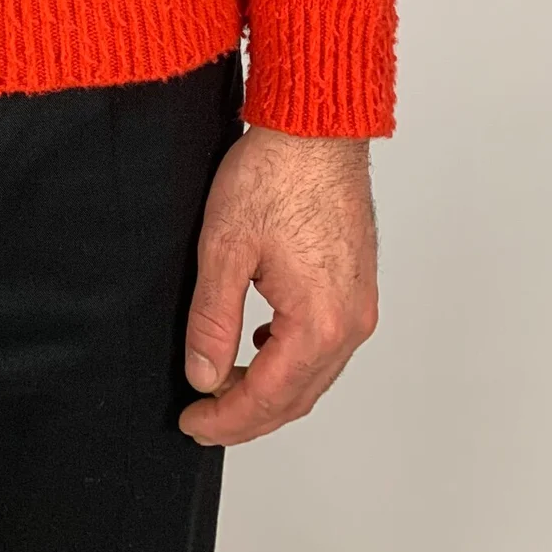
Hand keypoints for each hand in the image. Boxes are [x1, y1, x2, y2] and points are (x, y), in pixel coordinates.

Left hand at [179, 124, 378, 446]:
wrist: (316, 127)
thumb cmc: (274, 174)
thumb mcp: (223, 247)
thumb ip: (213, 320)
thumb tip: (202, 376)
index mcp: (319, 322)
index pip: (269, 398)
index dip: (226, 420)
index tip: (191, 424)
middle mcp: (351, 322)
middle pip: (297, 397)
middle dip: (247, 415)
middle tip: (203, 418)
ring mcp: (360, 304)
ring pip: (315, 374)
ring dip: (271, 389)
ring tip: (223, 386)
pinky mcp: (358, 284)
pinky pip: (327, 345)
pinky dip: (291, 359)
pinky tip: (260, 344)